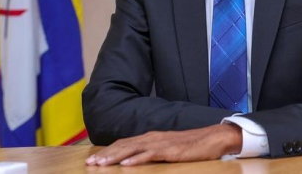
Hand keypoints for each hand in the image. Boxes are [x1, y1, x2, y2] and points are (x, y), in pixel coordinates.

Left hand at [85, 123, 242, 165]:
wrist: (211, 138)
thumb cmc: (190, 146)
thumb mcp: (167, 148)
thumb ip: (152, 152)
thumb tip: (135, 160)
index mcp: (150, 137)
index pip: (124, 143)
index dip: (108, 151)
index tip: (93, 160)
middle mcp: (152, 137)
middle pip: (123, 145)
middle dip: (105, 154)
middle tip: (90, 163)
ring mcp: (160, 142)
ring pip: (132, 149)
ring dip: (114, 156)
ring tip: (101, 164)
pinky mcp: (169, 150)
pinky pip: (149, 154)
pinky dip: (136, 158)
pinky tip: (125, 163)